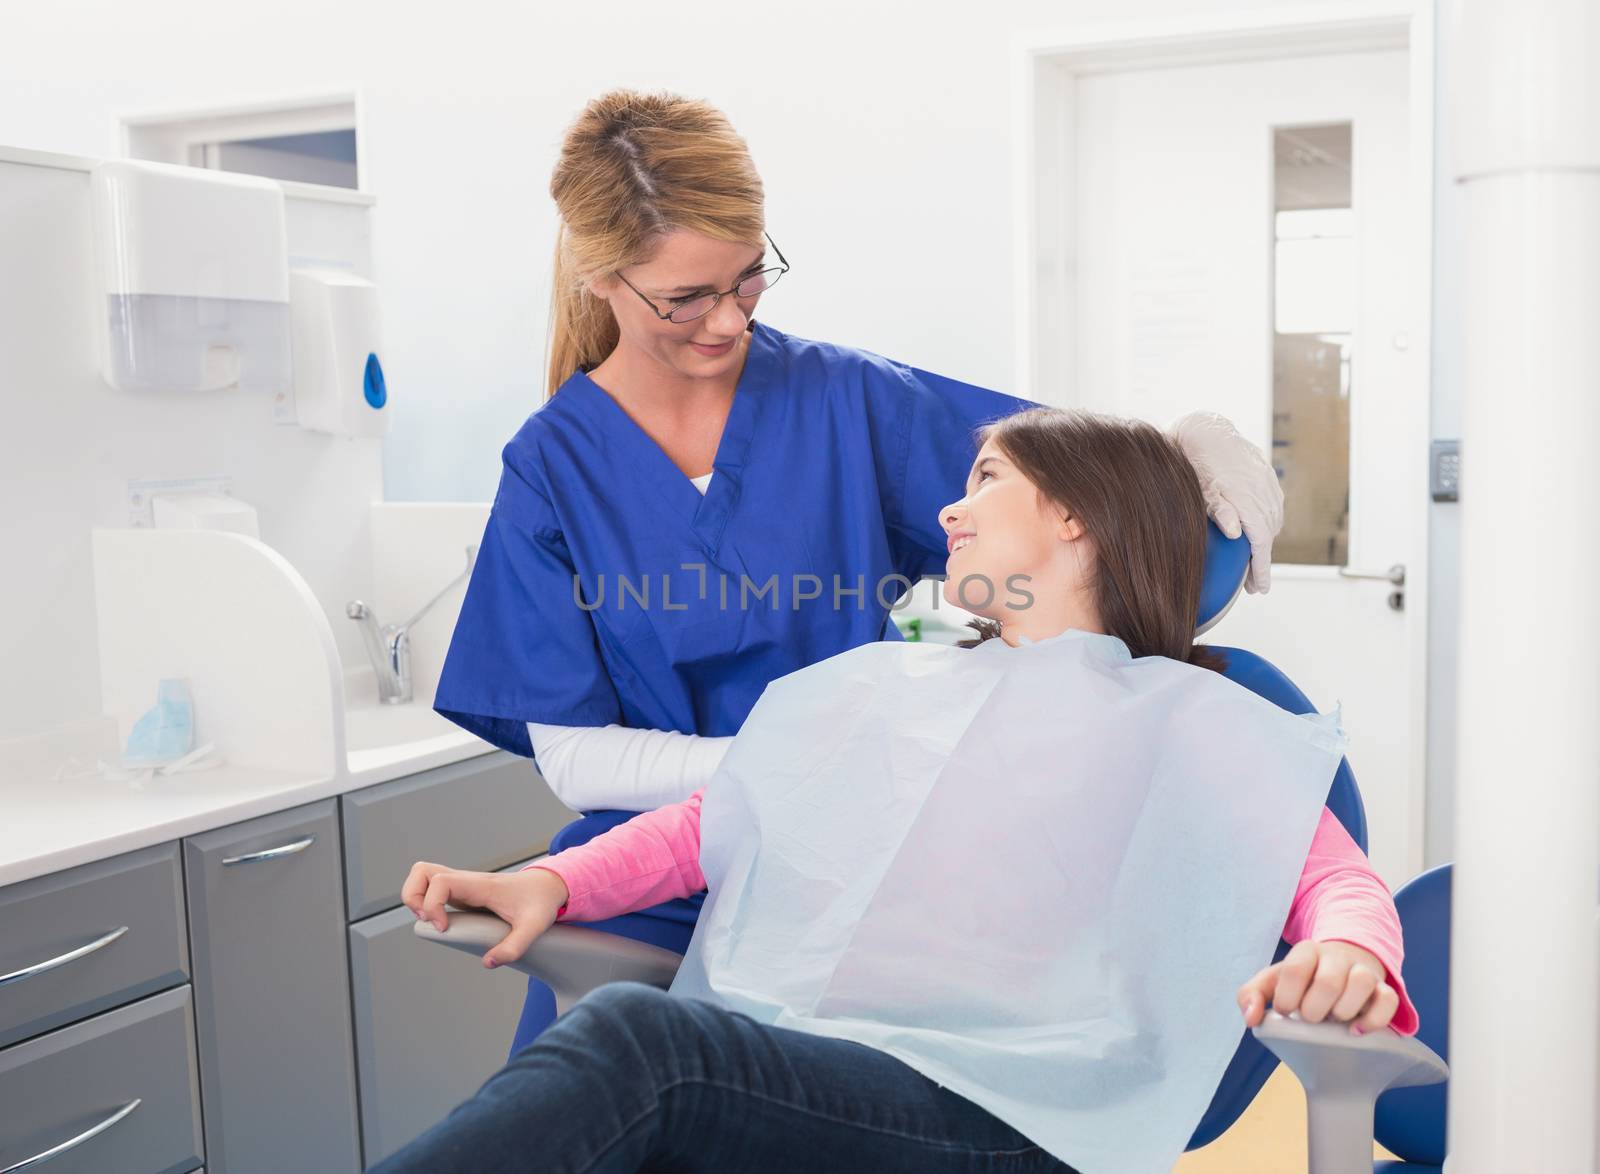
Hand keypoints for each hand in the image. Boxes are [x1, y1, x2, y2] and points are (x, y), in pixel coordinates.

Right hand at [401, 860, 570, 968]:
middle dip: (413, 897)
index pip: (441, 881)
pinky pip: (431, 888)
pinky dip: (425, 901)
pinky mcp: (461, 892)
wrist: (547, 886)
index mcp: (480, 885)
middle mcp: (466, 881)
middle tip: (429, 921)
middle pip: (422, 871)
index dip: (433, 904)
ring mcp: (462, 885)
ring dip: (415, 897)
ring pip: (422, 875)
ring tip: (430, 921)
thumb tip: (488, 963)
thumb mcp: (534, 927)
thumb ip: (514, 947)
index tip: (443, 927)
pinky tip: (440, 922)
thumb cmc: (540, 903)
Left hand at [1169, 411, 1284, 594]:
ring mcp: (1268, 483)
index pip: (1260, 542)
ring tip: (1253, 562)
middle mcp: (1263, 492)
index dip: (1261, 568)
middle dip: (1262, 561)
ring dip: (1266, 542)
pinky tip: (1255, 531)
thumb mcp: (1200, 488)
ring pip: (1274, 521)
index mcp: (1248, 499)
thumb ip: (1219, 509)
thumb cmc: (1196, 462)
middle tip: (1253, 584)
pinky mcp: (1267, 476)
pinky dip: (1268, 522)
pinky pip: (1274, 505)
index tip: (1261, 589)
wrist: (1205, 429)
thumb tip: (1236, 532)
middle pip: (1269, 536)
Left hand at [1237, 939, 1398, 1034]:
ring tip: (1334, 1020)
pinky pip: (1388, 999)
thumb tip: (1252, 1019)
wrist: (1340, 966)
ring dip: (1344, 1010)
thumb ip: (1251, 995)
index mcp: (1305, 952)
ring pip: (1362, 982)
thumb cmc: (1302, 980)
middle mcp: (1336, 957)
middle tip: (1310, 1018)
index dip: (1287, 998)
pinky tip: (1357, 1031)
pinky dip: (1374, 1019)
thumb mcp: (1274, 982)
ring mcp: (1362, 971)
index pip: (1295, 970)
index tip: (1286, 1012)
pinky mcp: (1383, 989)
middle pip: (1328, 981)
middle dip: (1315, 1009)